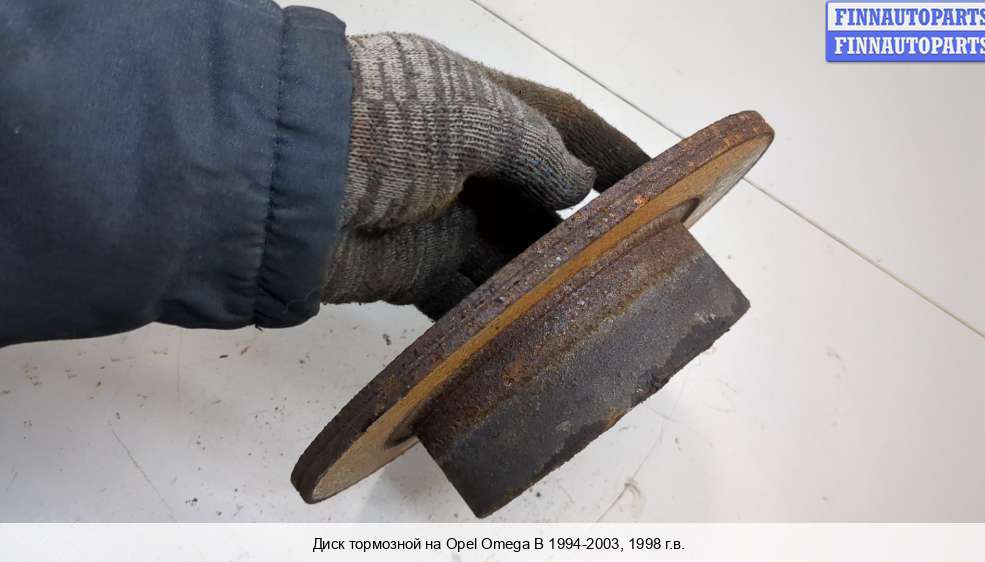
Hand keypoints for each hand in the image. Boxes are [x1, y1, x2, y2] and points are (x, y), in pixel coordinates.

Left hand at [322, 33, 648, 317]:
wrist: (281, 177)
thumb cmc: (387, 123)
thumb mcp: (471, 116)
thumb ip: (534, 148)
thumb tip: (576, 182)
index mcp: (485, 109)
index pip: (564, 126)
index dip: (614, 153)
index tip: (665, 182)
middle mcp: (467, 163)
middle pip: (540, 204)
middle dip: (583, 235)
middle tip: (638, 271)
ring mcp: (439, 219)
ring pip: (508, 259)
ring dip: (544, 285)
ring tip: (596, 313)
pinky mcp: (411, 271)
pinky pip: (465, 299)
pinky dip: (495, 319)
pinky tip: (533, 337)